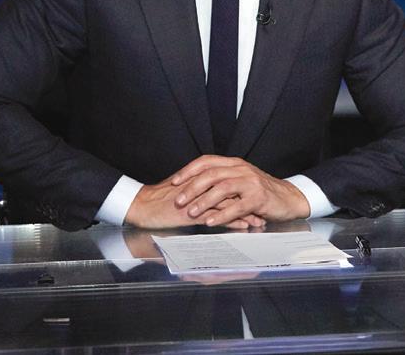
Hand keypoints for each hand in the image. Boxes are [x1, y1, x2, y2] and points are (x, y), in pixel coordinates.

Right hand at [124, 176, 264, 228]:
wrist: (141, 206)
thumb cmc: (158, 201)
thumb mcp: (181, 193)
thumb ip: (196, 192)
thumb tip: (210, 196)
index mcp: (198, 179)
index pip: (226, 181)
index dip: (241, 190)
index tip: (254, 198)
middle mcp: (201, 186)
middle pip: (231, 190)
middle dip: (248, 200)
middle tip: (264, 208)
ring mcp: (197, 199)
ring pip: (228, 203)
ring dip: (245, 212)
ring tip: (259, 220)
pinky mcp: (192, 212)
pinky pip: (217, 216)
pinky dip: (233, 220)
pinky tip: (244, 225)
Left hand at [171, 155, 310, 225]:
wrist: (289, 198)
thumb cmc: (261, 192)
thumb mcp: (240, 181)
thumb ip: (221, 181)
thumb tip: (194, 187)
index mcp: (234, 163)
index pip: (206, 161)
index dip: (188, 171)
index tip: (174, 182)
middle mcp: (241, 169)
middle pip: (211, 174)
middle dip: (192, 188)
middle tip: (179, 201)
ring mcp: (251, 182)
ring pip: (222, 188)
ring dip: (204, 201)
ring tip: (191, 212)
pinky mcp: (258, 197)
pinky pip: (236, 206)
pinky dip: (221, 214)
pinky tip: (211, 222)